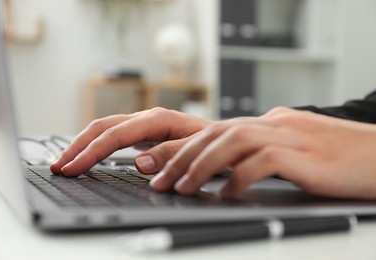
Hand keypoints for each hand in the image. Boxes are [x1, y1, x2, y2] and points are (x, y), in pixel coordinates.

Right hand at [50, 108, 211, 175]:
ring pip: (103, 128)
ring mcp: (143, 124)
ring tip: (65, 162)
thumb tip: (139, 162)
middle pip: (102, 127)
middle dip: (78, 147)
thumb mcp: (197, 148)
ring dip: (82, 144)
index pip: (115, 135)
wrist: (224, 135)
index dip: (91, 152)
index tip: (73, 168)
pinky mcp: (142, 132)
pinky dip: (95, 145)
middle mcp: (146, 118)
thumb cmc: (213, 142)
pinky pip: (112, 135)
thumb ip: (170, 154)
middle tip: (59, 167)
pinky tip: (87, 155)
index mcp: (157, 120)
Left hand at [150, 107, 375, 199]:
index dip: (183, 146)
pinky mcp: (306, 154)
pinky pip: (262, 162)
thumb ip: (261, 154)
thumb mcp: (293, 151)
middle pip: (216, 132)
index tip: (158, 164)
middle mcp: (275, 123)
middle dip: (182, 156)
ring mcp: (291, 136)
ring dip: (202, 165)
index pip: (216, 129)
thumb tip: (229, 171)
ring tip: (182, 187)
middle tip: (160, 179)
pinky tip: (228, 194)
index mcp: (270, 122)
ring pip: (232, 141)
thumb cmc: (340, 159)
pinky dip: (240, 178)